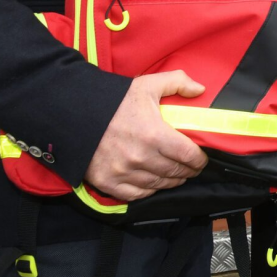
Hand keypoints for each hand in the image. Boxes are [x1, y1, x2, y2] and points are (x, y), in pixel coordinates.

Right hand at [85, 71, 208, 200]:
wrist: (74, 113)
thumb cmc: (114, 100)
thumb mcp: (148, 84)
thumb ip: (177, 82)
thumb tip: (201, 89)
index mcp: (154, 134)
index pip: (188, 155)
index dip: (199, 160)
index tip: (202, 159)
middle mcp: (140, 157)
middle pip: (175, 172)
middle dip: (188, 171)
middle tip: (192, 168)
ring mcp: (123, 172)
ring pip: (158, 184)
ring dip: (171, 182)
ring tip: (177, 176)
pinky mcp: (107, 182)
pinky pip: (136, 194)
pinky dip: (149, 190)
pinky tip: (155, 183)